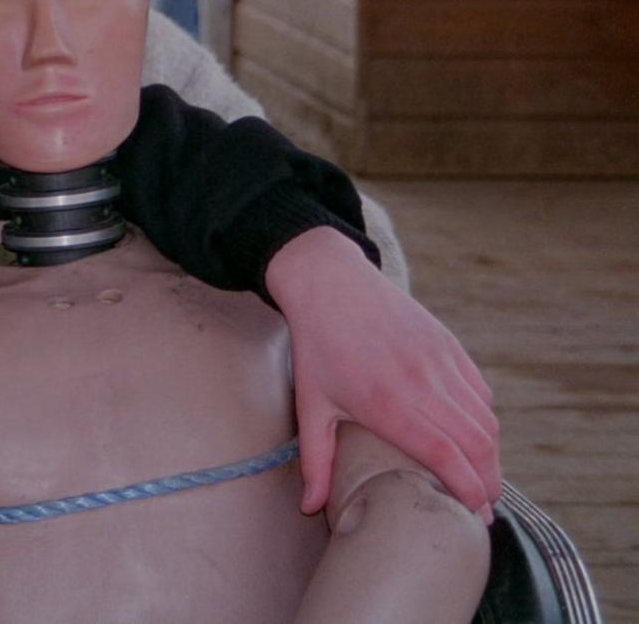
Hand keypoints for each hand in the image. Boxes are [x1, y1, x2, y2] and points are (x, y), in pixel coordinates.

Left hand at [265, 227, 499, 522]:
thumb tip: (308, 507)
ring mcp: (441, 362)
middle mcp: (422, 384)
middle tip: (484, 507)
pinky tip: (474, 438)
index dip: (468, 490)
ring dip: (491, 454)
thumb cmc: (317, 347)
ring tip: (482, 477)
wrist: (330, 282)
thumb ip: (315, 461)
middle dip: (489, 481)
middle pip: (477, 444)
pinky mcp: (450, 346)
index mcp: (388, 404)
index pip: (446, 456)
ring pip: (486, 420)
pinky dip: (485, 420)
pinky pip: (481, 393)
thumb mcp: (310, 404)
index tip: (475, 516)